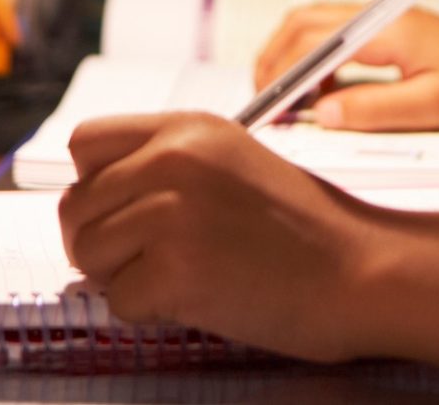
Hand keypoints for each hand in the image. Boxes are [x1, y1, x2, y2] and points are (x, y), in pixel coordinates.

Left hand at [58, 111, 384, 362]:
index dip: (94, 184)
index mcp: (187, 128)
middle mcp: (173, 160)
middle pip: (76, 206)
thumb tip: (98, 197)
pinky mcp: (176, 272)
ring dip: (122, 277)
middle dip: (103, 241)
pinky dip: (149, 312)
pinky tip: (199, 297)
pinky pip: (117, 302)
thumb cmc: (307, 228)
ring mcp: (172, 215)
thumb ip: (168, 164)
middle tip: (153, 259)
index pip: (85, 143)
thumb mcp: (234, 161)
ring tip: (182, 274)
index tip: (118, 210)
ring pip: (87, 254)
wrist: (362, 270)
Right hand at [253, 4, 438, 129]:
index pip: (313, 40)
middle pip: (305, 22)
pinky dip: (317, 62)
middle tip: (262, 104)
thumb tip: (321, 114)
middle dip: (274, 59)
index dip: (280, 72)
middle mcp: (384, 16)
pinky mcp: (395, 34)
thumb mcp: (434, 109)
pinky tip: (323, 98)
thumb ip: (374, 110)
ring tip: (285, 104)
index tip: (264, 107)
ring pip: (318, 26)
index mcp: (390, 29)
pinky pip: (340, 39)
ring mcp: (388, 21)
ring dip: (293, 59)